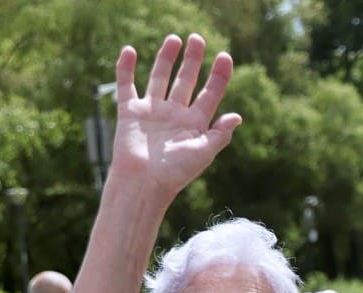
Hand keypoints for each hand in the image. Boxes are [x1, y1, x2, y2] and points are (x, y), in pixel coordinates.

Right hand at [109, 33, 241, 193]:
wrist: (143, 183)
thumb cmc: (175, 173)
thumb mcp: (203, 153)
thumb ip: (219, 134)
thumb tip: (237, 116)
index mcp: (195, 124)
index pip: (211, 94)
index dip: (219, 76)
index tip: (225, 57)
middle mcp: (174, 114)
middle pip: (186, 80)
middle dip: (193, 60)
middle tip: (198, 39)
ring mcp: (152, 111)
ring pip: (160, 78)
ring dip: (166, 58)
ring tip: (174, 38)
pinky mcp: (130, 112)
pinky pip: (126, 86)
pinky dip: (126, 69)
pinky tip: (129, 50)